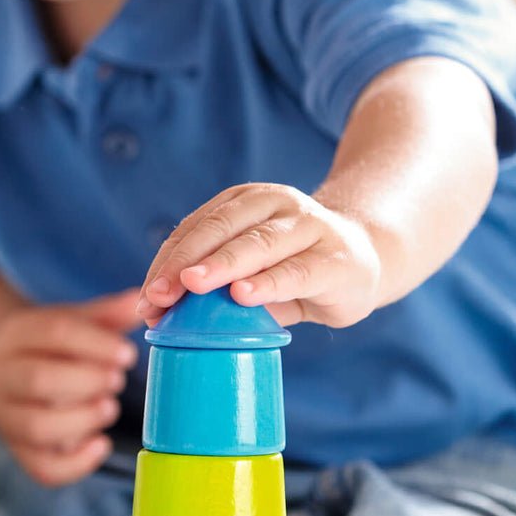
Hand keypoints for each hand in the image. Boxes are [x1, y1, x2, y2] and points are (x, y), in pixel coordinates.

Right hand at [0, 289, 141, 485]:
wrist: (8, 367)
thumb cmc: (53, 344)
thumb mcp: (76, 320)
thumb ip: (109, 313)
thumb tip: (141, 301)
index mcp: (18, 334)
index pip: (53, 332)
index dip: (94, 343)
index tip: (127, 353)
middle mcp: (4, 376)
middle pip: (38, 380)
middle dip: (85, 382)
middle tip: (117, 381)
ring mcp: (8, 417)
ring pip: (36, 427)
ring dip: (80, 420)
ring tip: (109, 408)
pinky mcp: (19, 450)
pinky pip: (41, 468)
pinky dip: (75, 465)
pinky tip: (101, 445)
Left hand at [134, 184, 382, 328]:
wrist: (367, 258)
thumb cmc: (294, 266)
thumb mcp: (250, 270)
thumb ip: (214, 284)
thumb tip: (161, 313)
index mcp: (245, 202)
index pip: (197, 228)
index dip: (167, 261)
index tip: (147, 297)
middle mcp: (276, 204)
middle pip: (221, 229)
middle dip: (185, 261)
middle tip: (159, 293)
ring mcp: (308, 226)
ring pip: (258, 243)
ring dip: (222, 266)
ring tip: (192, 285)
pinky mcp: (335, 258)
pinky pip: (296, 271)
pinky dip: (268, 283)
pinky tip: (244, 296)